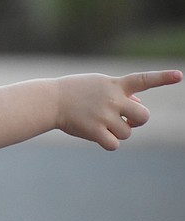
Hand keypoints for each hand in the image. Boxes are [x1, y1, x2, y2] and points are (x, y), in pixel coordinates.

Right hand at [56, 70, 181, 150]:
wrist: (49, 100)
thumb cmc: (74, 92)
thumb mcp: (97, 85)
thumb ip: (120, 93)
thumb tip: (140, 107)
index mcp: (114, 85)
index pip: (142, 80)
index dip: (162, 78)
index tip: (179, 76)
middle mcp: (112, 99)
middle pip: (143, 117)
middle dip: (136, 122)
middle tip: (123, 120)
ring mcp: (104, 115)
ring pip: (127, 133)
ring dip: (117, 132)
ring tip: (100, 124)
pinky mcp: (94, 130)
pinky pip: (114, 144)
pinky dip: (108, 143)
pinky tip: (97, 136)